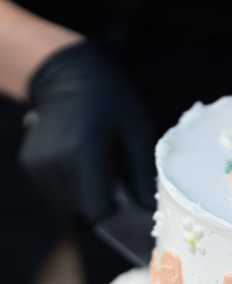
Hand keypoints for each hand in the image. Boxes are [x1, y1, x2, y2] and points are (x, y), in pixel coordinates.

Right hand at [19, 42, 154, 221]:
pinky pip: (56, 190)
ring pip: (70, 201)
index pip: (98, 210)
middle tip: (109, 166)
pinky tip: (76, 155)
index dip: (114, 209)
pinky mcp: (30, 163)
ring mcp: (39, 163)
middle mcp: (57, 161)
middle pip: (85, 207)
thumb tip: (148, 209)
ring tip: (93, 158)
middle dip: (101, 196)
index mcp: (85, 152)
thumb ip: (141, 173)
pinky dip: (70, 182)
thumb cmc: (110, 100)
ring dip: (85, 189)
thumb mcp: (136, 131)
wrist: (65, 73)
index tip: (123, 195)